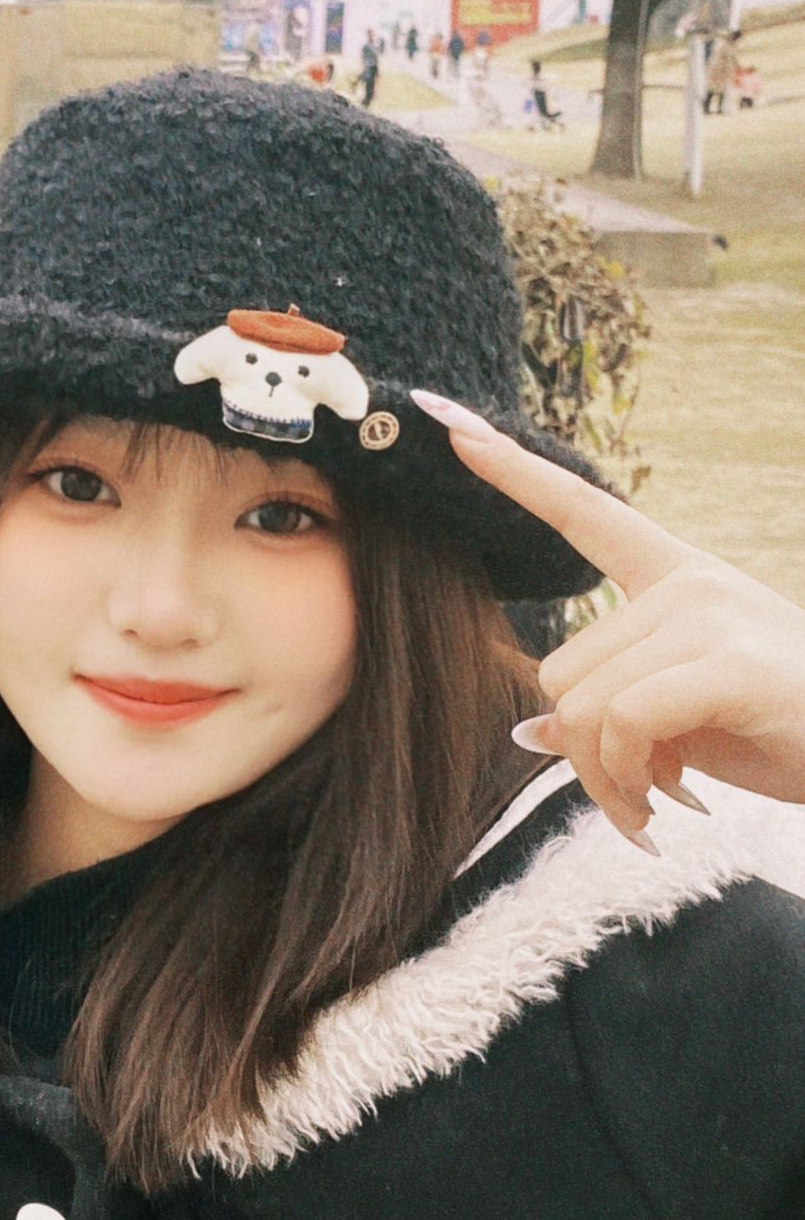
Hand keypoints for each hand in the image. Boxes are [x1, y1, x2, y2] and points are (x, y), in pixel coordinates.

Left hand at [410, 391, 804, 847]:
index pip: (583, 512)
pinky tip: (668, 796)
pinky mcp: (729, 663)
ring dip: (605, 773)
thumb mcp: (681, 718)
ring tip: (656, 795)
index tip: (448, 423)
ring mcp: (709, 615)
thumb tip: (533, 732)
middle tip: (634, 787)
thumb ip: (611, 710)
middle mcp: (689, 582)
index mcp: (677, 578)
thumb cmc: (781, 730)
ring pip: (582, 704)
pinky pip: (624, 720)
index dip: (512, 472)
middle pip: (559, 670)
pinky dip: (630, 774)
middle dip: (582, 749)